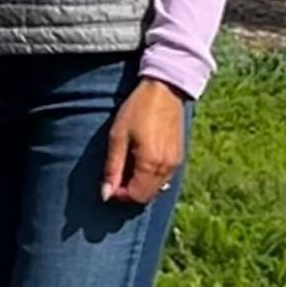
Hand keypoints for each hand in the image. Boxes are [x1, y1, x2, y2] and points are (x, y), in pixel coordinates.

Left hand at [102, 79, 185, 204]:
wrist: (164, 89)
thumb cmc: (138, 109)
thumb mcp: (118, 136)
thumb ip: (112, 168)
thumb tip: (105, 195)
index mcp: (151, 165)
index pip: (135, 196)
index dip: (119, 194)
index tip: (109, 182)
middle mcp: (167, 169)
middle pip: (146, 196)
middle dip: (129, 192)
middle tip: (117, 175)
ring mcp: (176, 164)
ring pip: (157, 189)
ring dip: (141, 185)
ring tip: (128, 165)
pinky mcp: (179, 157)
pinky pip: (165, 178)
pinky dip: (152, 177)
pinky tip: (142, 161)